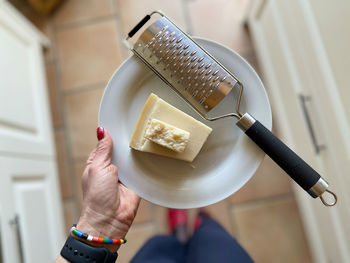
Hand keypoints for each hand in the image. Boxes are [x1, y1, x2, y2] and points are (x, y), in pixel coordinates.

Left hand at [76, 127, 139, 251]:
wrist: (110, 219)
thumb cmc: (97, 196)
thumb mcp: (97, 167)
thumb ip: (103, 149)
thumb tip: (102, 131)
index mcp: (98, 162)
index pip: (106, 143)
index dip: (112, 134)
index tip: (121, 121)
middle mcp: (112, 167)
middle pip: (121, 149)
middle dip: (127, 142)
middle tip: (136, 128)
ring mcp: (125, 174)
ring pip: (132, 158)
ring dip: (136, 152)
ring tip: (145, 137)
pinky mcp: (136, 181)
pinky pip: (142, 169)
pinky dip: (145, 163)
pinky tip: (150, 152)